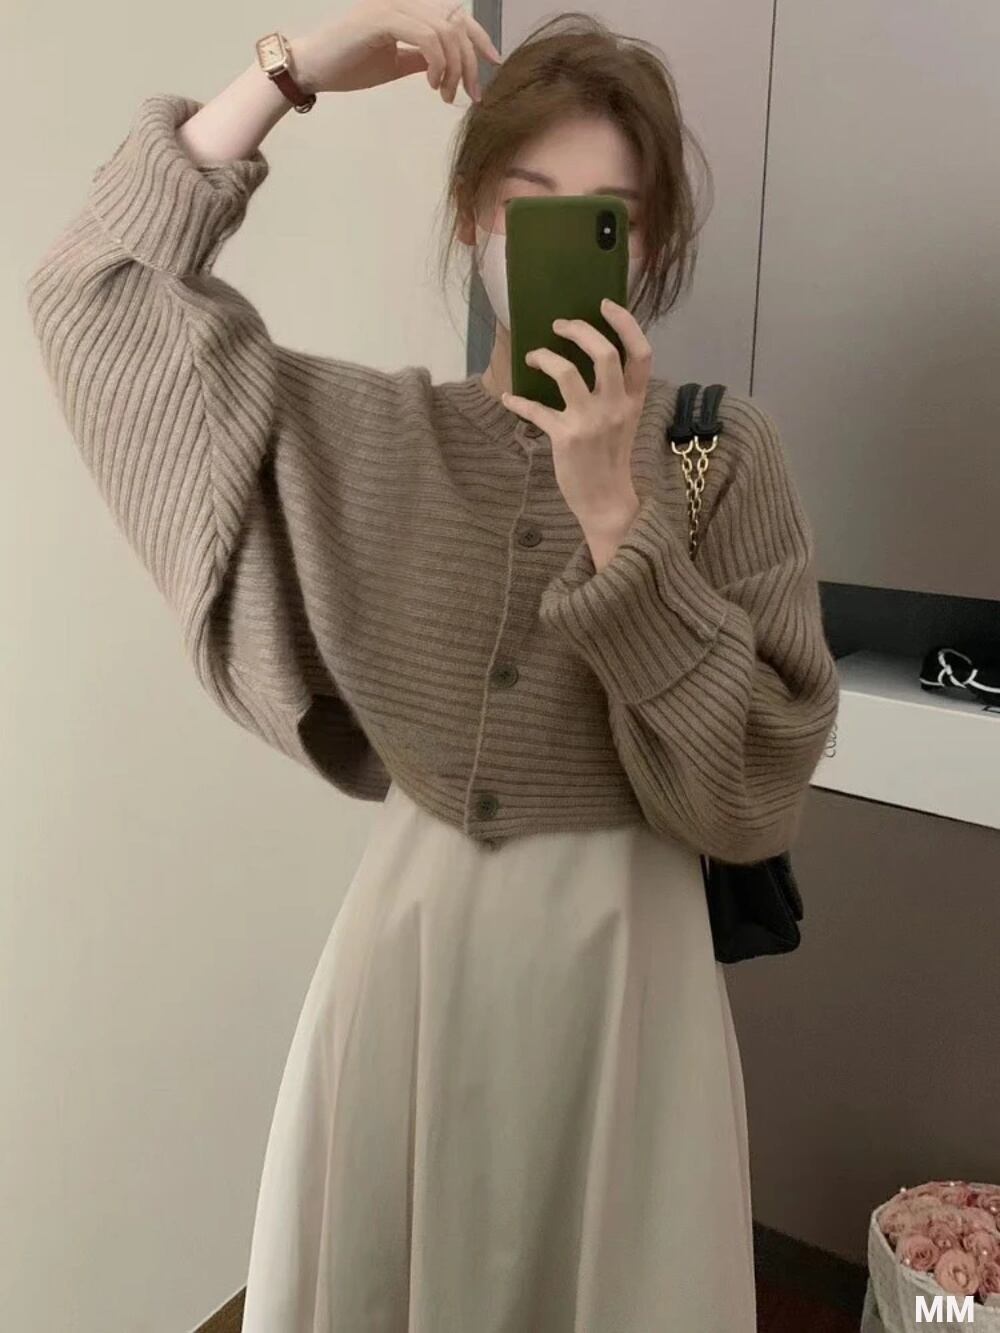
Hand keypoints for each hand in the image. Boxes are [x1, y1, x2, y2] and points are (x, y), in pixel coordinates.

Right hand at [292, 0, 501, 101]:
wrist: (313, 67)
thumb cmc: (349, 65)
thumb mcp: (395, 63)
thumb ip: (421, 59)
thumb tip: (446, 65)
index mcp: (410, 7)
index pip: (456, 15)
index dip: (480, 37)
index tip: (493, 65)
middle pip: (457, 23)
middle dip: (470, 62)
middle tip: (470, 95)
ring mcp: (394, 5)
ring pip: (445, 32)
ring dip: (454, 69)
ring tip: (445, 94)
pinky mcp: (383, 19)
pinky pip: (427, 38)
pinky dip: (437, 64)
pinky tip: (431, 84)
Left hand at [502, 298, 651, 547]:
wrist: (606, 500)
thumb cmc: (611, 457)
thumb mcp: (624, 420)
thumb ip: (615, 390)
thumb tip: (590, 354)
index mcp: (634, 399)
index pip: (641, 353)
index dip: (625, 322)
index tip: (604, 304)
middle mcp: (615, 406)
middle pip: (603, 352)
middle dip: (578, 330)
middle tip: (559, 326)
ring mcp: (590, 421)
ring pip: (566, 372)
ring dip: (544, 357)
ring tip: (533, 356)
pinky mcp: (566, 437)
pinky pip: (536, 410)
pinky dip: (519, 402)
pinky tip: (510, 398)